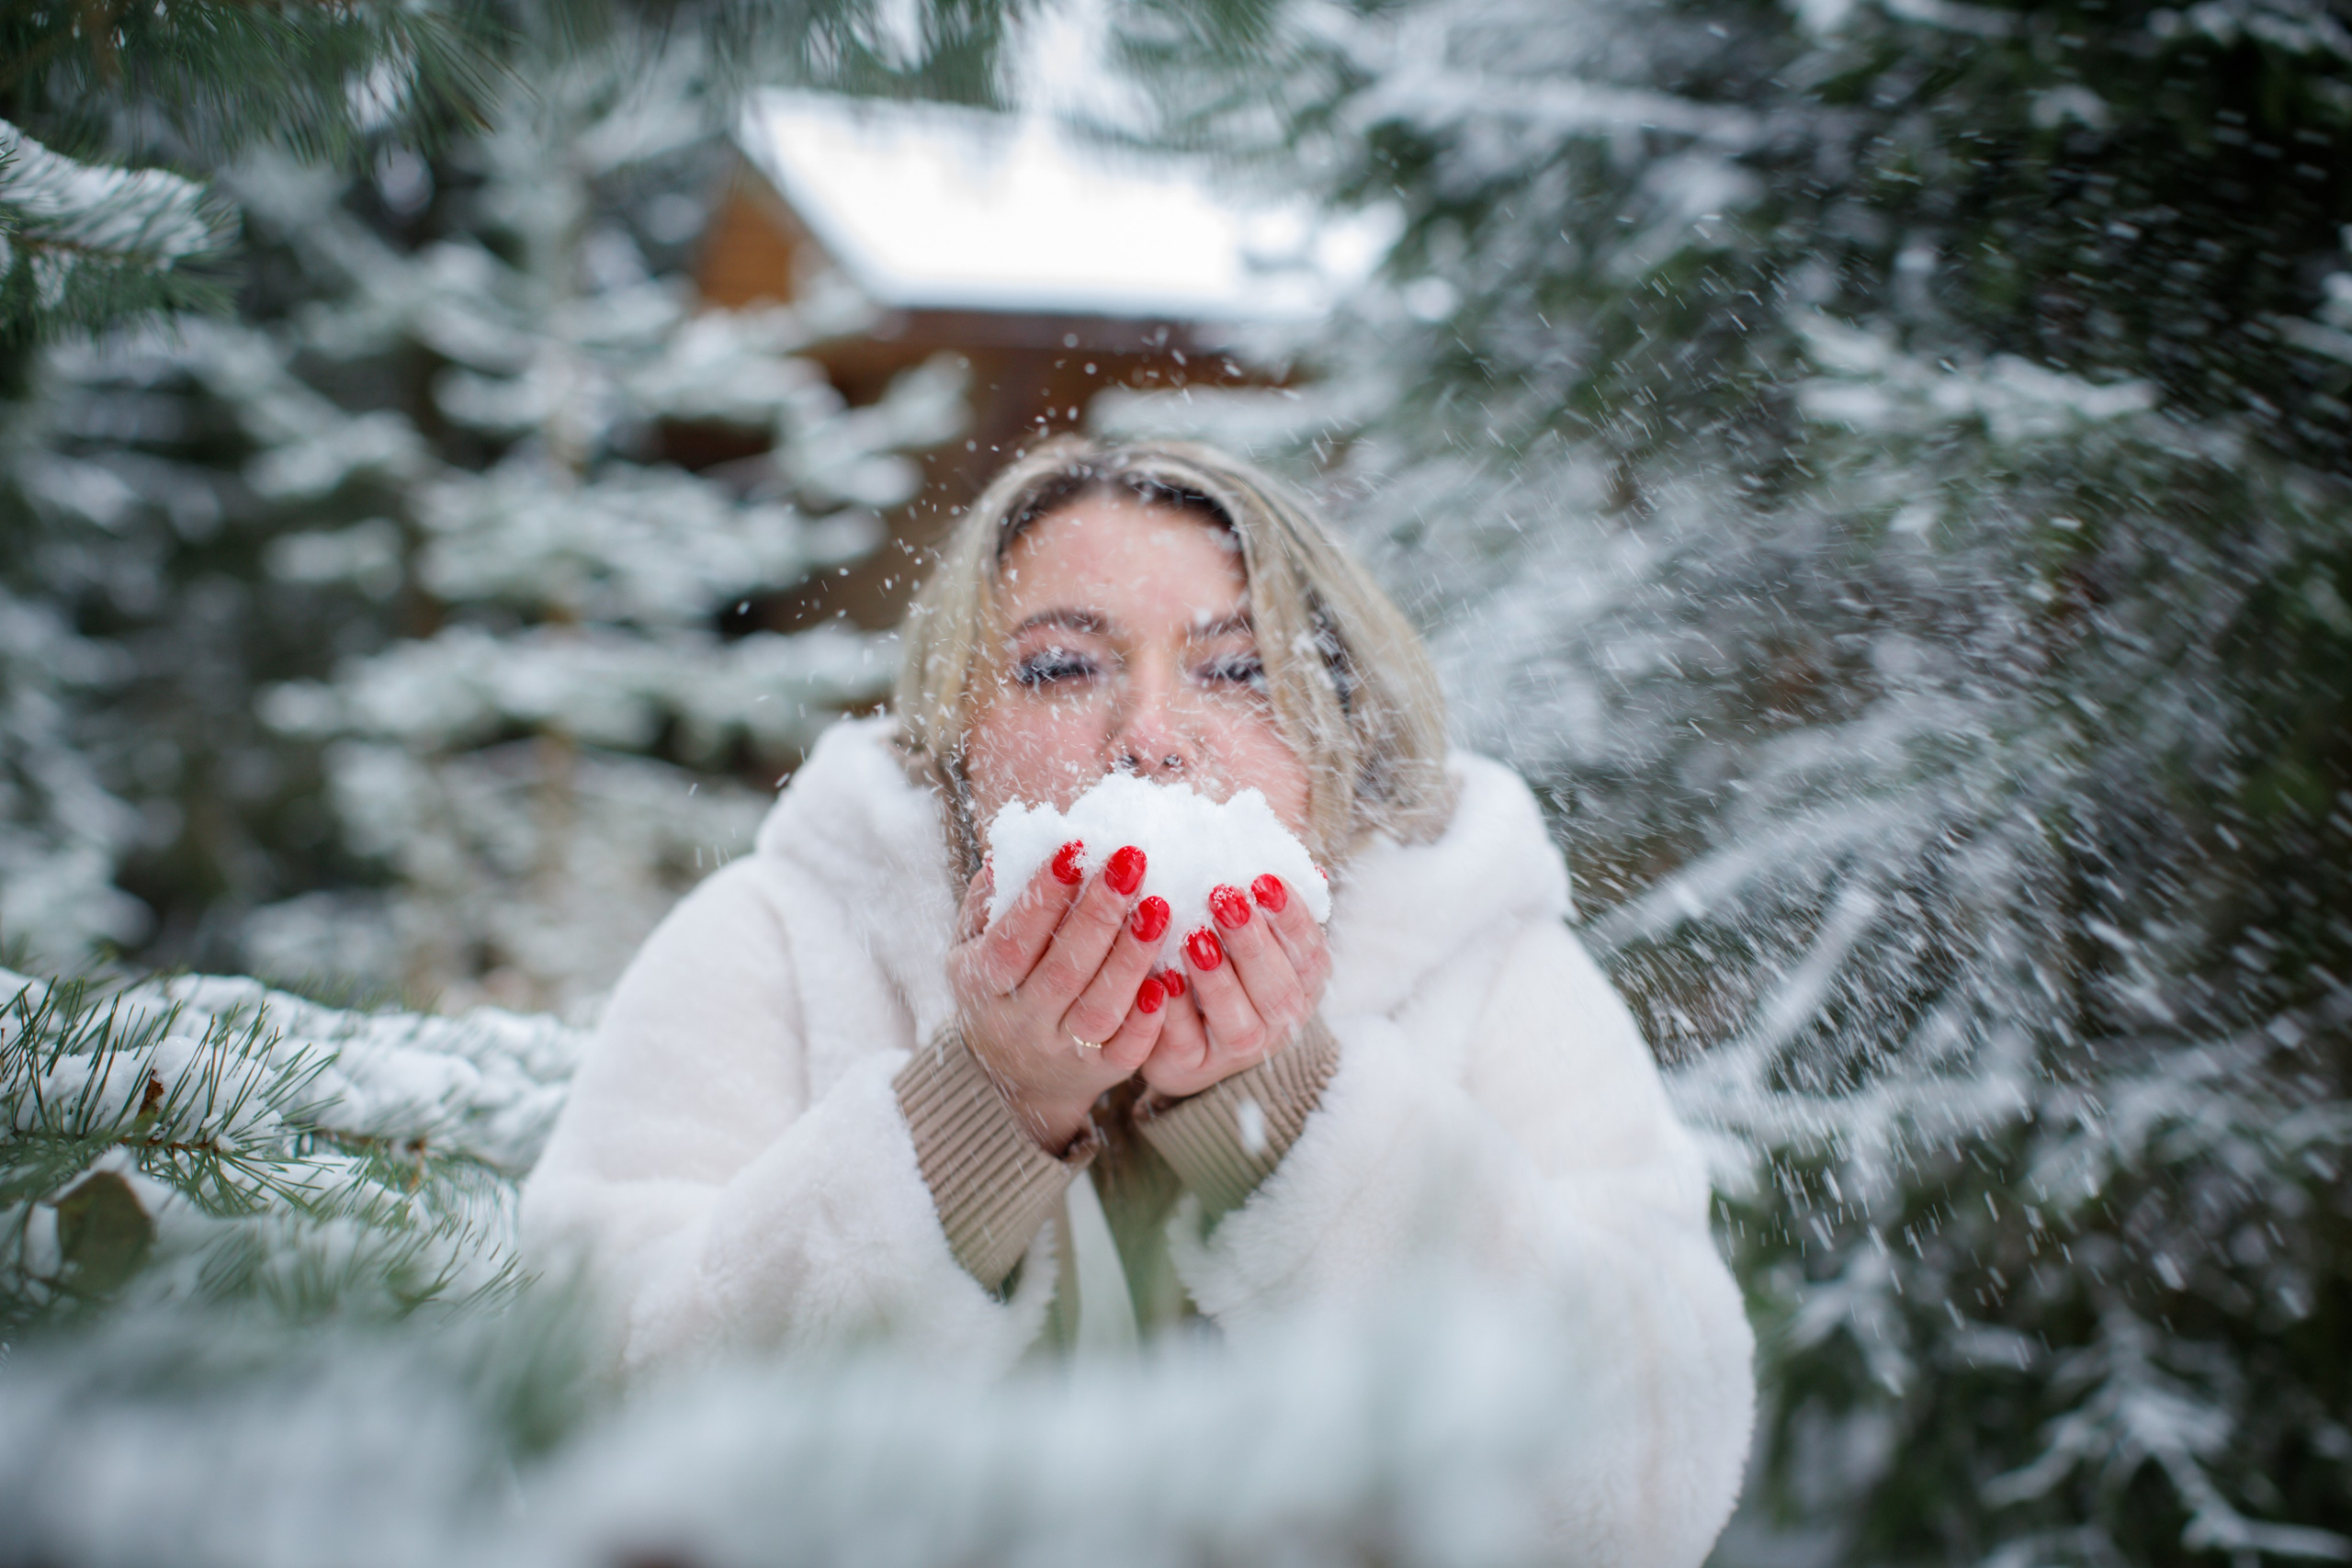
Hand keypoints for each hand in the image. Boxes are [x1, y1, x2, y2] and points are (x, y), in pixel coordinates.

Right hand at [947, 840, 1174, 1151]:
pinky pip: (1128, 1050)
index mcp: (982, 985)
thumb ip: (988, 901)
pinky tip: (1169, 977)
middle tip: (1133, 861)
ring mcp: (1063, 1051)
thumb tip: (1009, 851)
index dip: (1042, 897)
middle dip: (1099, 913)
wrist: (1018, 1076)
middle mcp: (1021, 1023)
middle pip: (1062, 972)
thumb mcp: (972, 945)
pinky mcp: (1103, 1072)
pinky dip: (1148, 1019)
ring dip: (1131, 957)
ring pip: (1099, 1010)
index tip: (1075, 848)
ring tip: (1160, 908)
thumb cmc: (999, 986)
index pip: (1011, 941)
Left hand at [1141, 874, 1329, 1101]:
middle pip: (1278, 992)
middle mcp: (1279, 1021)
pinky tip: (1159, 979)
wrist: (1181, 1026)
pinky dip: (1173, 1013)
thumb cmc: (1222, 955)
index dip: (1290, 917)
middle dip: (1252, 943)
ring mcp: (1236, 1050)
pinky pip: (1184, 1045)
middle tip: (1224, 899)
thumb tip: (1312, 871)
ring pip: (1238, 1025)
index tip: (1263, 880)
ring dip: (1217, 980)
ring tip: (1192, 938)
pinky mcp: (1191, 1068)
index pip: (1309, 952)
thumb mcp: (1251, 927)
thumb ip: (1266, 901)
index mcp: (1301, 981)